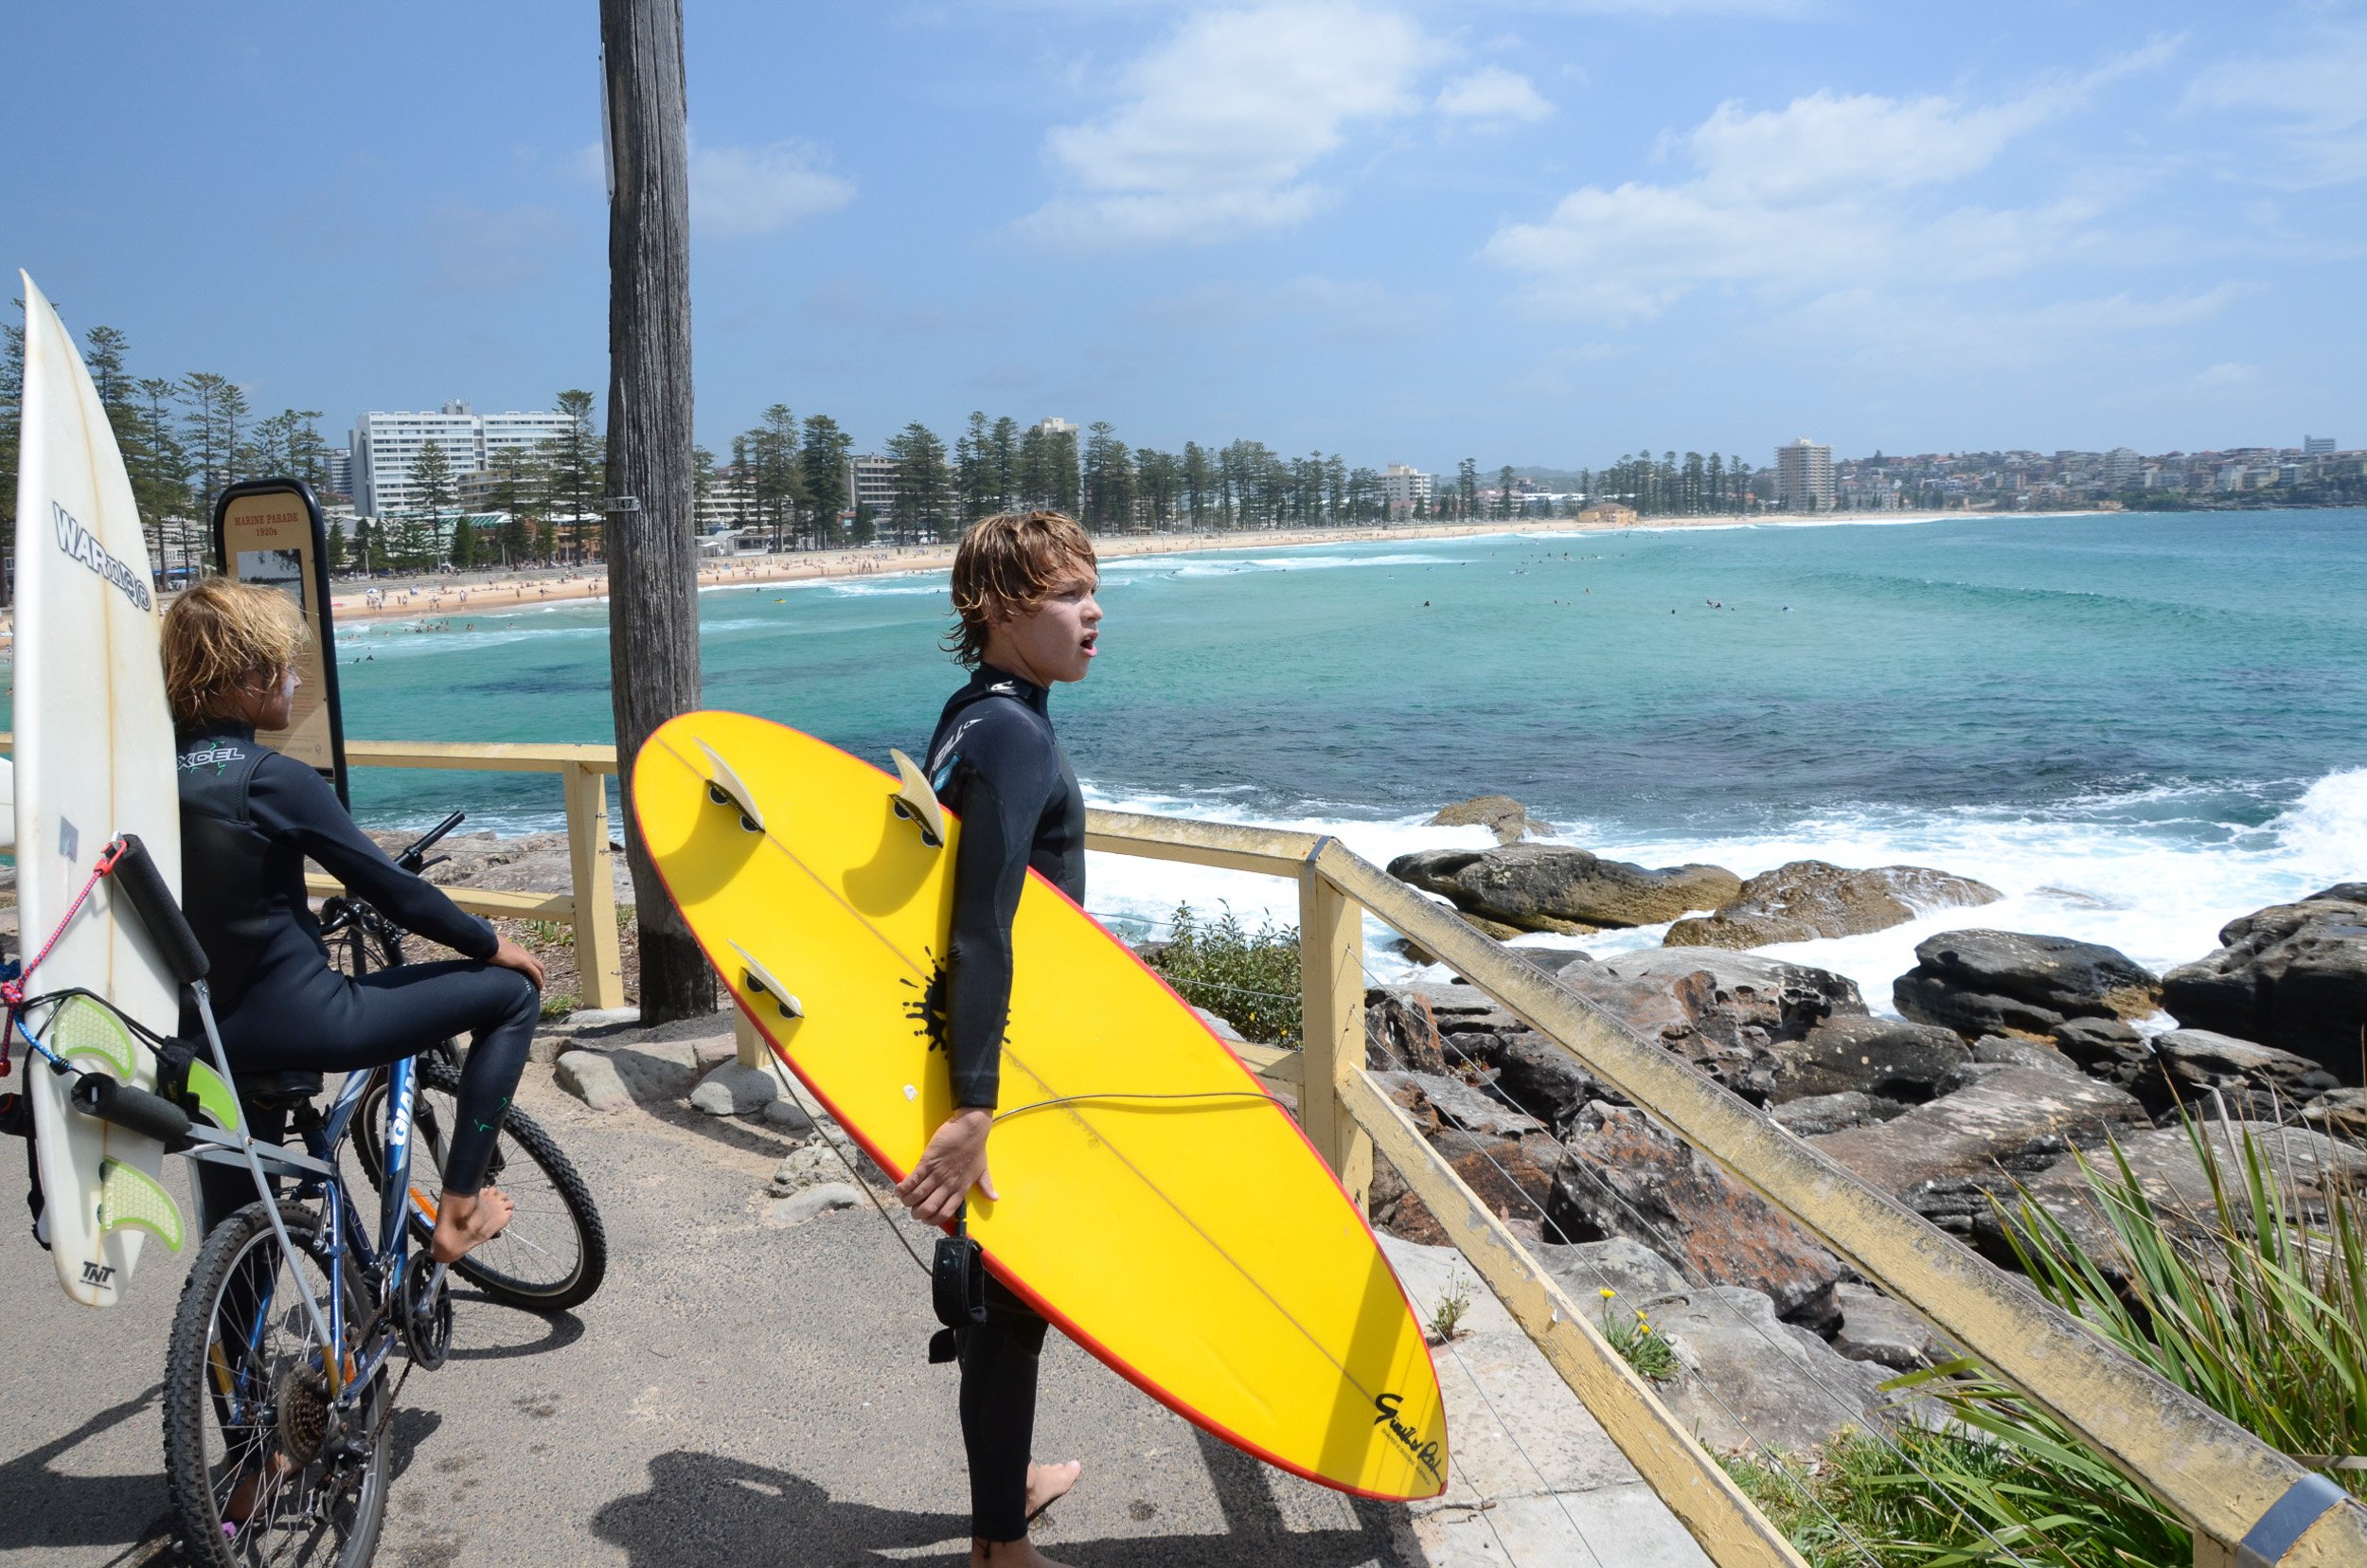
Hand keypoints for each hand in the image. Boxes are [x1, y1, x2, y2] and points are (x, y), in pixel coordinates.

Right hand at [487, 935, 545, 990]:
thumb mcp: (494, 952)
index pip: (528, 958)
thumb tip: (489, 958)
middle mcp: (523, 952)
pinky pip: (535, 972)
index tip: (530, 974)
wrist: (489, 944)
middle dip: (540, 972)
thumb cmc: (489, 947)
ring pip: (539, 967)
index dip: (531, 966)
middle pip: (537, 963)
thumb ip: (496, 955)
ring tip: (540, 986)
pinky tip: (540, 987)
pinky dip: (539, 979)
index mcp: (517, 950)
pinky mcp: (524, 962)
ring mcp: (525, 956)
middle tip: (539, 982)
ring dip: (541, 977)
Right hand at [896, 1107, 995, 1226]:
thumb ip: (986, 1185)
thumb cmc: (976, 1148)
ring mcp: (937, 1173)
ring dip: (908, 1200)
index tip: (926, 1219)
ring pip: (919, 1194)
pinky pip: (913, 1179)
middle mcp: (948, 1184)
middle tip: (912, 1211)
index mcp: (961, 1189)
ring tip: (903, 1200)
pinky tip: (899, 1189)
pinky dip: (904, 1187)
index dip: (933, 1220)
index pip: (945, 1212)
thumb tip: (994, 1198)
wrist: (970, 1128)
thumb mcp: (983, 1169)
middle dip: (917, 1213)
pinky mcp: (928, 1161)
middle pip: (929, 1207)